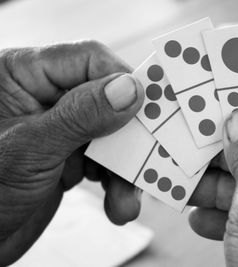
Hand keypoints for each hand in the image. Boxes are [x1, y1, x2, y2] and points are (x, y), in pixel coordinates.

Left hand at [0, 41, 143, 264]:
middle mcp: (45, 96)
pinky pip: (106, 159)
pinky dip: (116, 183)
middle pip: (108, 99)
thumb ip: (81, 116)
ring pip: (112, 134)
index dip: (122, 81)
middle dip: (127, 139)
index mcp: (23, 75)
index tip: (148, 108)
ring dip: (124, 170)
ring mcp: (61, 127)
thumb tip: (130, 89)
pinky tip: (117, 204)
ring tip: (126, 200)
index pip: (88, 59)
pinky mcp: (71, 155)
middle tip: (146, 161)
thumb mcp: (31, 150)